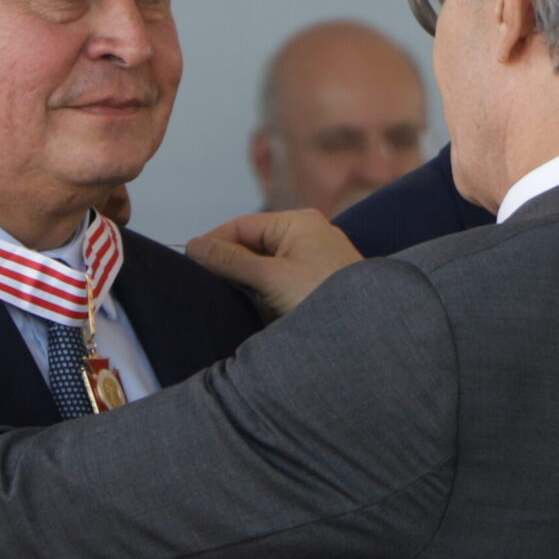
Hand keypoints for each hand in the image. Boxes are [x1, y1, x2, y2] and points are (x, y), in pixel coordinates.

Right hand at [185, 210, 360, 318]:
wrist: (371, 336)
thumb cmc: (324, 299)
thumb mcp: (270, 279)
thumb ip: (230, 261)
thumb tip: (193, 245)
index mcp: (298, 222)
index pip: (241, 226)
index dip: (212, 244)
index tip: (187, 266)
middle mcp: (309, 235)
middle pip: (253, 245)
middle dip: (229, 266)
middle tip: (204, 289)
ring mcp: (317, 261)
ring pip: (267, 267)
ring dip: (248, 284)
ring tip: (228, 303)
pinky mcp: (321, 286)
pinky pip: (283, 283)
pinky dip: (266, 295)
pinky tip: (257, 312)